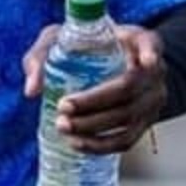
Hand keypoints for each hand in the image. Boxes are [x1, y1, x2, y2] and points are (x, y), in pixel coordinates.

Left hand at [21, 23, 165, 154]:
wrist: (102, 65)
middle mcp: (153, 71)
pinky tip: (77, 143)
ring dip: (95, 127)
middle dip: (95, 101)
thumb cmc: (80, 46)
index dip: (150, 52)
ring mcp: (152, 99)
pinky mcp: (144, 123)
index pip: (150, 43)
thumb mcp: (60, 40)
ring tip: (64, 127)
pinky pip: (127, 139)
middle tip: (64, 107)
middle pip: (129, 88)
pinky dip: (101, 144)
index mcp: (138, 40)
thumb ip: (42, 57)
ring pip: (128, 118)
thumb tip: (32, 89)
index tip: (147, 61)